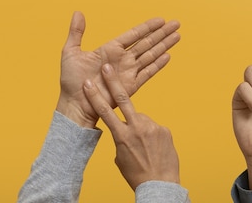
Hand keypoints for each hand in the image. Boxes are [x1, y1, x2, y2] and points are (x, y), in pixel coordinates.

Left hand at [57, 11, 179, 127]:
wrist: (74, 104)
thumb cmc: (71, 81)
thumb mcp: (70, 52)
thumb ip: (76, 32)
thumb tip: (78, 12)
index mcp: (109, 50)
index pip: (134, 35)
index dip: (147, 27)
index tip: (160, 20)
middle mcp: (121, 60)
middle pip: (147, 43)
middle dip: (162, 33)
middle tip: (176, 23)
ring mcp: (127, 73)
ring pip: (150, 55)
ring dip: (164, 45)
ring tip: (177, 36)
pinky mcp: (130, 86)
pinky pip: (147, 73)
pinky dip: (157, 65)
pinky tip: (168, 56)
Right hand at [83, 63, 179, 189]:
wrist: (160, 184)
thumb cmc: (136, 174)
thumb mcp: (120, 156)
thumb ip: (121, 137)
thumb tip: (125, 128)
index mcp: (121, 136)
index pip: (104, 112)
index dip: (94, 96)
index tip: (87, 83)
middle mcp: (136, 128)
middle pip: (123, 99)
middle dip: (113, 82)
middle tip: (107, 67)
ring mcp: (152, 128)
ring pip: (141, 118)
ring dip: (139, 126)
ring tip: (143, 145)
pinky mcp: (164, 130)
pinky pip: (153, 127)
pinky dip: (151, 134)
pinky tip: (153, 147)